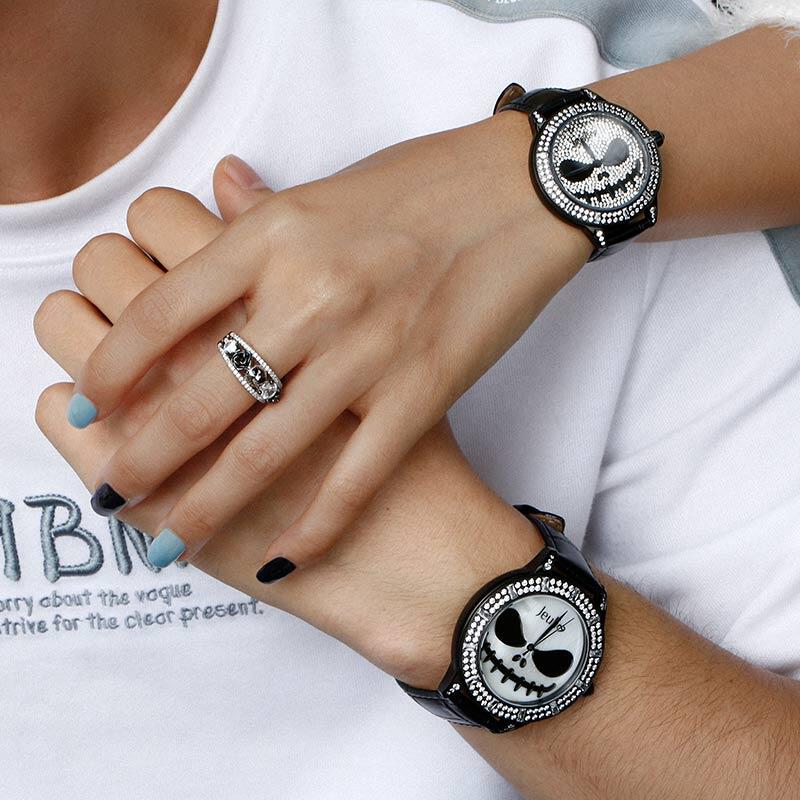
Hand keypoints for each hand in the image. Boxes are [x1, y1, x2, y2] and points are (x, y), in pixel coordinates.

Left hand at [64, 112, 589, 577]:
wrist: (520, 193)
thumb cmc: (423, 186)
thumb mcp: (323, 191)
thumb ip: (258, 214)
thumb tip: (207, 196)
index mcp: (275, 237)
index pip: (162, 313)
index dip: (110, 369)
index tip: (86, 406)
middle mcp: (311, 294)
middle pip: (201, 396)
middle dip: (144, 458)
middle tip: (112, 497)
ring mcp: (369, 348)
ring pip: (267, 450)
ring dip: (208, 506)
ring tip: (170, 541)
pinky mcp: (423, 389)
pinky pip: (358, 475)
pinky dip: (317, 525)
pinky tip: (286, 555)